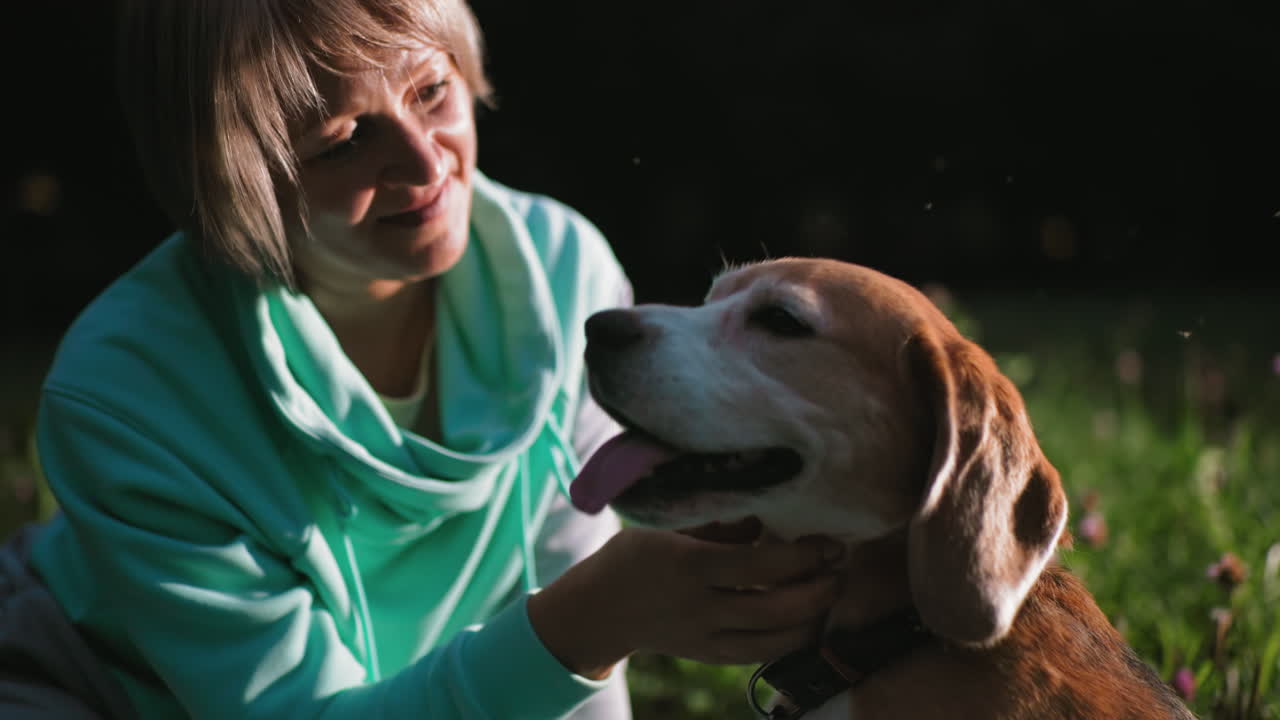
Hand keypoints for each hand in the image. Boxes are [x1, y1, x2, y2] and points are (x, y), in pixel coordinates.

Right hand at [528, 525, 843, 678]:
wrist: (600, 609)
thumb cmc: (638, 553)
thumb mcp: (670, 525)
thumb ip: (720, 521)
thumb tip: (773, 511)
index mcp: (689, 564)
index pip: (760, 566)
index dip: (803, 556)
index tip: (829, 541)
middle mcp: (699, 606)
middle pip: (776, 609)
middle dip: (820, 590)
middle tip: (841, 567)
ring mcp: (704, 638)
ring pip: (774, 641)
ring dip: (814, 618)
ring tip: (831, 591)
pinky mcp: (708, 656)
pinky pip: (760, 655)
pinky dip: (791, 639)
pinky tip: (809, 618)